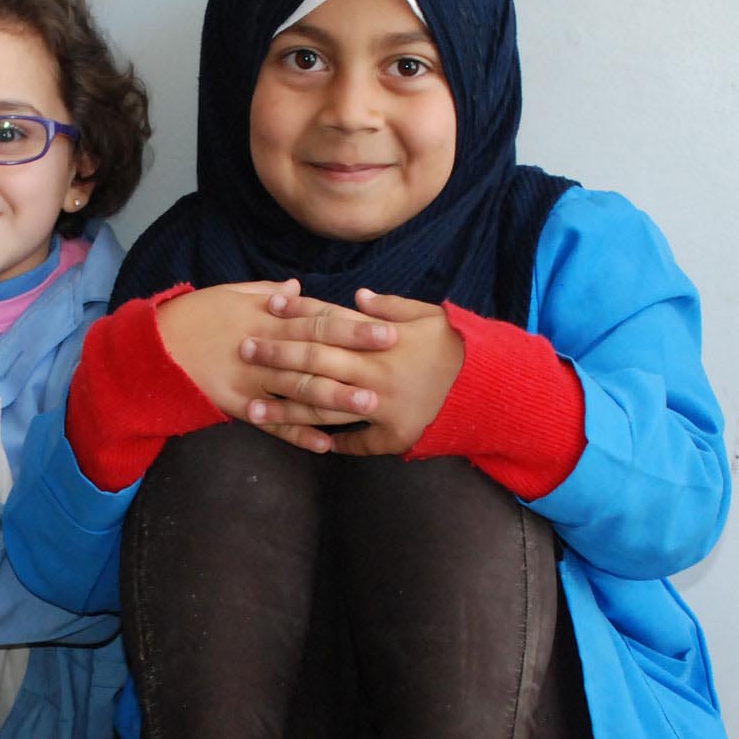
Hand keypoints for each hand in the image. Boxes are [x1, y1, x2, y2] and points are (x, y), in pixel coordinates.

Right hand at [158, 282, 394, 452]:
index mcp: (265, 318)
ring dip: (335, 398)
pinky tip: (326, 445)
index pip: (317, 320)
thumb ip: (267, 295)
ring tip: (368, 406)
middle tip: (391, 364)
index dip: (353, 325)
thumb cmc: (195, 316)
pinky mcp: (237, 406)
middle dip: (355, 358)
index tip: (385, 329)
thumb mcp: (229, 296)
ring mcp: (250, 380)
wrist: (153, 349)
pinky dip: (299, 435)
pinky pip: (273, 424)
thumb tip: (298, 289)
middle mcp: (263, 348)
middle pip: (315, 353)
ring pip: (298, 390)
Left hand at [241, 289, 462, 455]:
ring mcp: (382, 406)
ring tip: (252, 408)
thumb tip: (356, 296)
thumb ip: (392, 306)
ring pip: (323, 407)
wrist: (494, 389)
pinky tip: (305, 442)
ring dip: (285, 407)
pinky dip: (332, 443)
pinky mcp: (393, 435)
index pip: (331, 321)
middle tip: (244, 350)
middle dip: (277, 355)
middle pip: (315, 361)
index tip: (268, 306)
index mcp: (383, 339)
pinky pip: (356, 442)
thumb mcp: (431, 317)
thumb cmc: (460, 348)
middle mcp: (376, 372)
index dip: (298, 312)